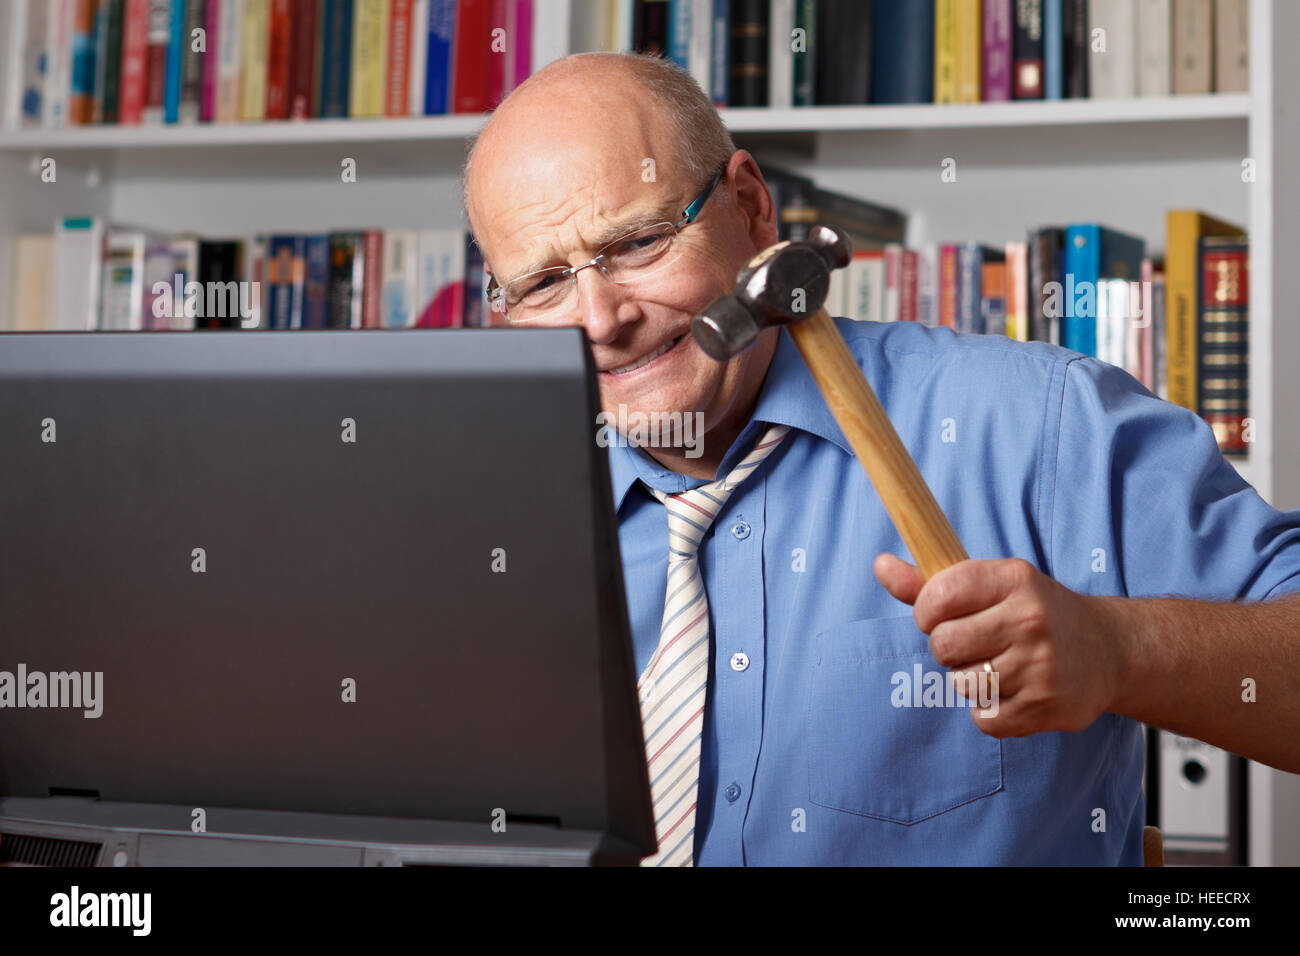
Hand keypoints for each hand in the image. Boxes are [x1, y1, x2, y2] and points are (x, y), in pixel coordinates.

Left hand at [873, 554, 1125, 736]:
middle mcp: (1030, 619)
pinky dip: (989, 711)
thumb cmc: (1033, 612)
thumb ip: (931, 582)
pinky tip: (1015, 691)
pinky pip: (983, 718)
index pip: (939, 595)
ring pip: (961, 684)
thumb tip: (879, 565)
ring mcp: (1041, 665)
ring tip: (1001, 665)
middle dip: (948, 648)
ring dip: (970, 680)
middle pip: (942, 645)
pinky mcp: (1046, 708)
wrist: (1109, 651)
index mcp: (1014, 579)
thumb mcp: (991, 584)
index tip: (940, 614)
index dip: (927, 611)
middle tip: (977, 643)